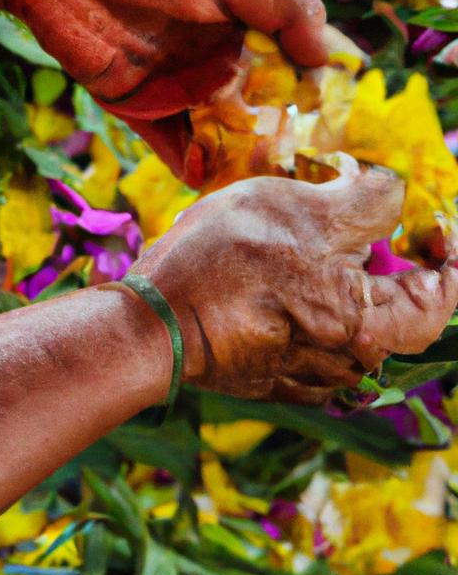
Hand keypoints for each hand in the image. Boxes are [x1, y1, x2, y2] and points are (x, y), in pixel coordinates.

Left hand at [0, 0, 326, 184]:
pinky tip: (210, 181)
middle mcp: (209, 51)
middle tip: (305, 163)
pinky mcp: (129, 100)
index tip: (338, 116)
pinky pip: (164, 139)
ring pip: (215, 126)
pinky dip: (187, 161)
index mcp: (238, 13)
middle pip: (256, 101)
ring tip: (265, 184)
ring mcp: (170, 79)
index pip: (289, 55)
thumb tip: (326, 52)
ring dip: (237, 153)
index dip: (313, 85)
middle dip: (280, 131)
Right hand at [128, 168, 457, 403]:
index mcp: (365, 323)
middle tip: (351, 223)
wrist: (147, 325)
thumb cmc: (218, 264)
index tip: (436, 225)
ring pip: (350, 323)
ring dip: (341, 284)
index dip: (450, 256)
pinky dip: (310, 309)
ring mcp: (308, 376)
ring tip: (300, 246)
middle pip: (393, 309)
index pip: (441, 297)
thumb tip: (392, 195)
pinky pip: (313, 342)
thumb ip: (363, 201)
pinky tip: (274, 282)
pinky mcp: (272, 379)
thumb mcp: (294, 209)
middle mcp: (347, 361)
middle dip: (381, 262)